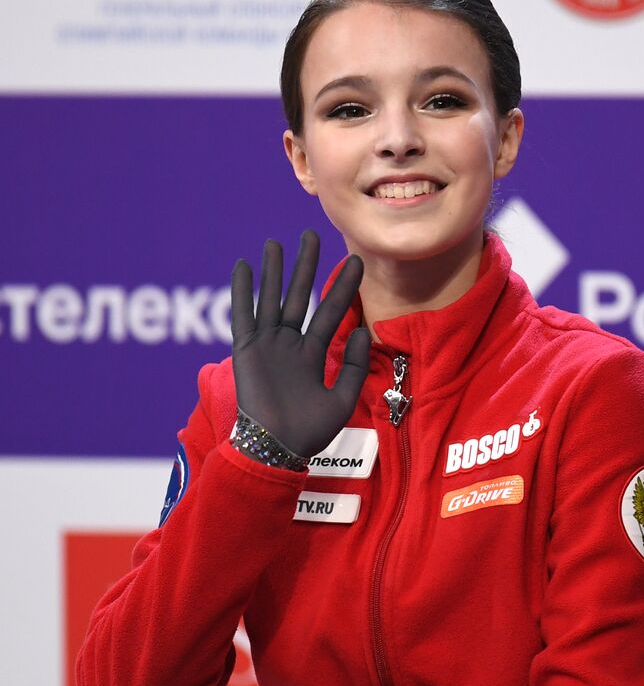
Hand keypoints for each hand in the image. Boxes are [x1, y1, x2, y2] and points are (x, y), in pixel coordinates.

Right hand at [230, 230, 370, 457]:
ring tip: (276, 242)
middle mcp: (290, 344)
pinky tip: (244, 266)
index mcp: (313, 354)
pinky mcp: (247, 350)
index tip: (356, 261)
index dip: (344, 286)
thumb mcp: (342, 399)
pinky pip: (244, 315)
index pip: (333, 311)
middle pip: (300, 295)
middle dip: (305, 265)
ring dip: (273, 271)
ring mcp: (267, 345)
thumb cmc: (309, 432)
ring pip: (271, 299)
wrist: (277, 450)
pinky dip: (243, 291)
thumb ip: (351, 365)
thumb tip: (359, 331)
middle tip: (312, 235)